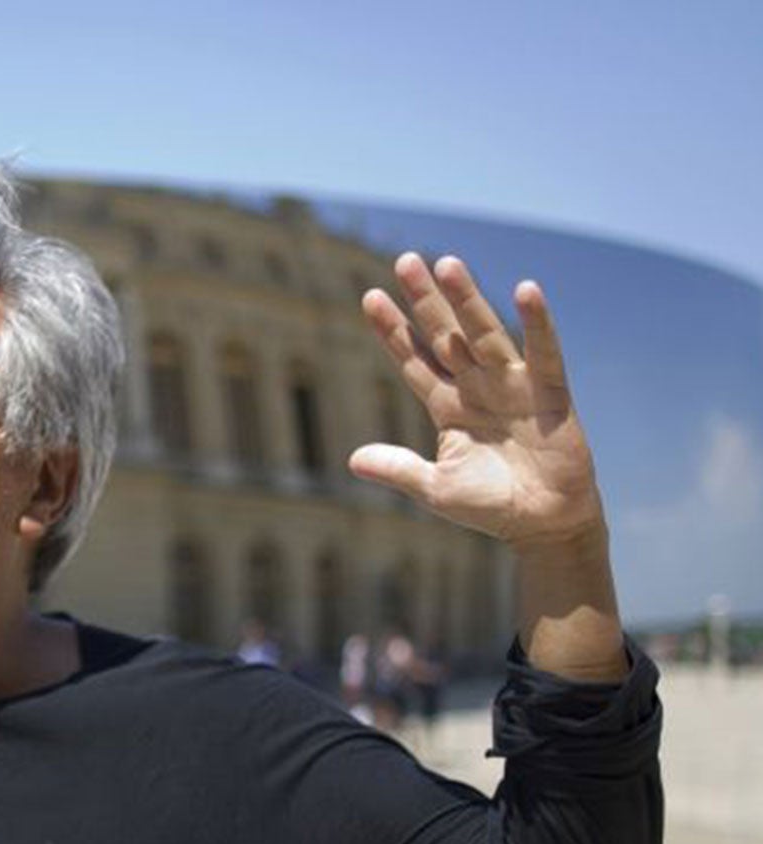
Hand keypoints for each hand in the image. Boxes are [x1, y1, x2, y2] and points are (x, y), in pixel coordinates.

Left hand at [350, 253, 602, 548]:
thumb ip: (398, 469)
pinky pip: (543, 351)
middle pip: (446, 335)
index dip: (394, 331)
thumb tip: (353, 459)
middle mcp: (477, 387)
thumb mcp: (436, 488)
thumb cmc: (490, 504)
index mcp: (448, 406)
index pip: (414, 360)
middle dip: (425, 300)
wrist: (543, 523)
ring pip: (484, 334)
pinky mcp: (549, 392)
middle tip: (405, 260)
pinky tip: (525, 289)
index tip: (370, 297)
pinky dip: (537, 322)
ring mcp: (512, 385)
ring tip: (447, 263)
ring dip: (467, 299)